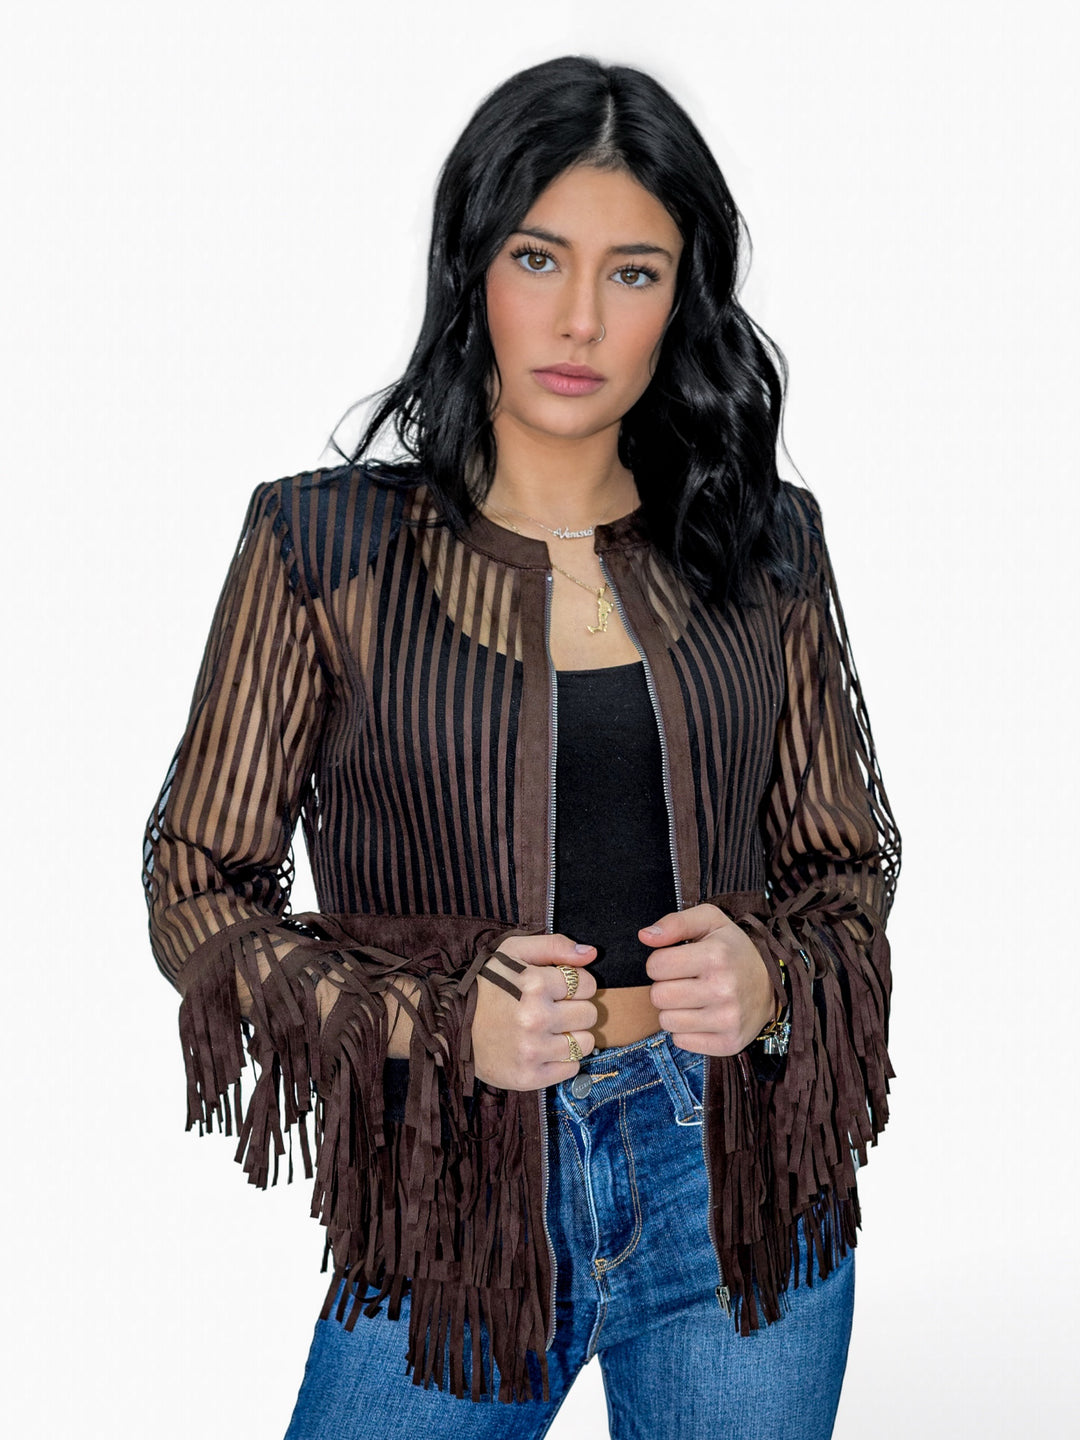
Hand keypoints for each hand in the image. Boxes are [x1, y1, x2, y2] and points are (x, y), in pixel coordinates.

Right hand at [472, 934, 598, 1090]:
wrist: (449, 1026)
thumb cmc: (486, 986)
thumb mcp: (513, 952)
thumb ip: (555, 946)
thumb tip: (591, 953)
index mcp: (534, 983)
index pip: (588, 984)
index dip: (577, 986)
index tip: (559, 991)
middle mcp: (535, 1017)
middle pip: (590, 1014)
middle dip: (576, 1010)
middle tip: (553, 1011)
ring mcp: (532, 1050)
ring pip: (585, 1043)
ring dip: (572, 1037)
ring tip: (549, 1032)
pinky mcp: (528, 1077)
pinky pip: (571, 1069)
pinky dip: (562, 1061)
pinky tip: (543, 1050)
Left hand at [639, 904, 776, 1056]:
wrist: (773, 983)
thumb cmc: (733, 949)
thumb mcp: (710, 921)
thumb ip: (675, 923)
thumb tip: (644, 936)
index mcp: (716, 957)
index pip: (655, 966)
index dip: (660, 963)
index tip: (676, 962)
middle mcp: (723, 990)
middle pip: (658, 996)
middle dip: (665, 987)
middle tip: (685, 981)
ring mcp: (727, 1020)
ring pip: (666, 1021)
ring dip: (674, 1010)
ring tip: (693, 999)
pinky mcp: (728, 1044)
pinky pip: (681, 1041)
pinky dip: (686, 1030)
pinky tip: (702, 1016)